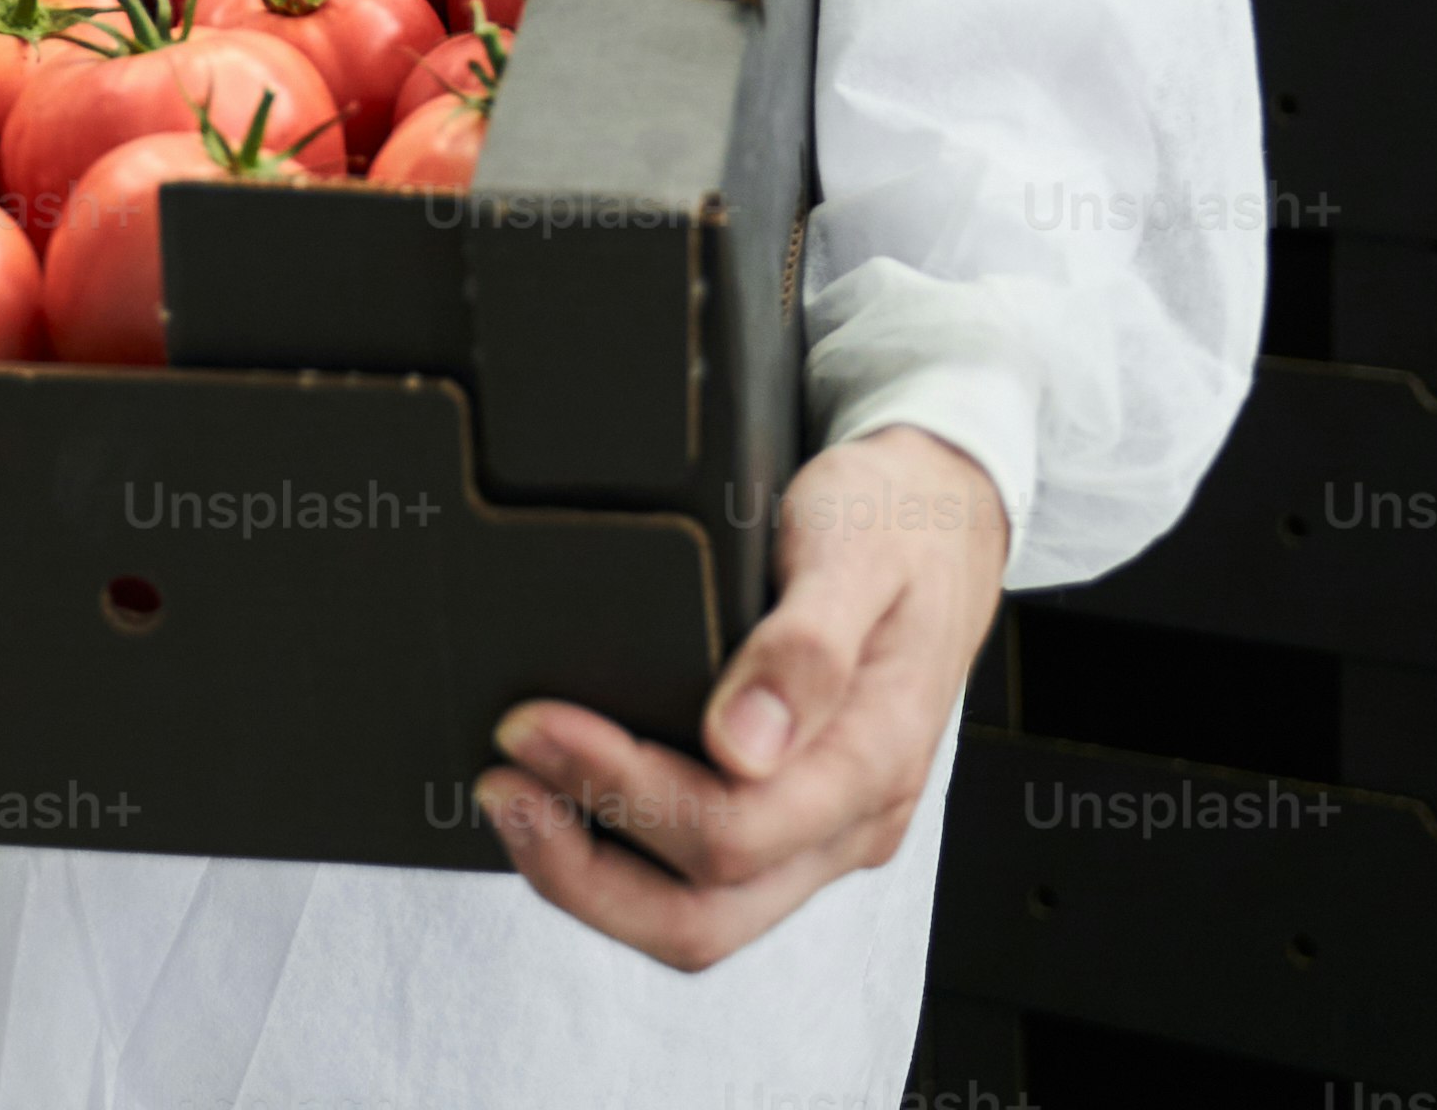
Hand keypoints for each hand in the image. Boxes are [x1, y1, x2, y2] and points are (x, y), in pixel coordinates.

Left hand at [475, 425, 1005, 967]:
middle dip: (581, 867)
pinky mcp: (789, 820)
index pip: (733, 833)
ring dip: (588, 878)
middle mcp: (850, 821)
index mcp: (873, 760)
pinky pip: (701, 883)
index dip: (620, 790)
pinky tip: (560, 803)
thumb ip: (808, 643)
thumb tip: (745, 744)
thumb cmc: (895, 521)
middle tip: (498, 783)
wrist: (938, 517)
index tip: (535, 723)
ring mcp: (821, 832)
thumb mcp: (858, 544)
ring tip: (509, 800)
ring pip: (697, 920)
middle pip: (704, 918)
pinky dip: (617, 860)